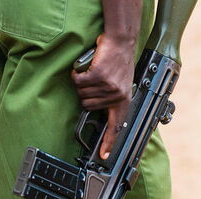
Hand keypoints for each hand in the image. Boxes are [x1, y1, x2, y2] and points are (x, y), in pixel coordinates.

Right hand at [72, 35, 135, 159]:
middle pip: (87, 106)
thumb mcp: (119, 83)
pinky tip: (86, 67)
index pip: (116, 127)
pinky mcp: (99, 76)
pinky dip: (78, 74)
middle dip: (85, 94)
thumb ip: (110, 98)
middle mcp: (117, 96)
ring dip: (82, 82)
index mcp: (123, 101)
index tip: (104, 156)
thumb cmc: (117, 60)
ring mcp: (108, 87)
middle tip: (94, 81)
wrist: (121, 41)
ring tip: (94, 72)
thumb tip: (94, 108)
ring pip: (82, 93)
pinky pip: (79, 81)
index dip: (109, 142)